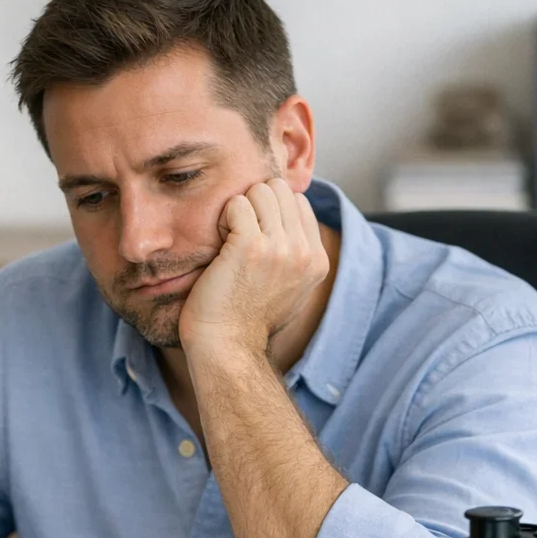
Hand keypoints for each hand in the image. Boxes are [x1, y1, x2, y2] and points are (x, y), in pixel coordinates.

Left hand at [178, 179, 328, 357]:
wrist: (225, 347)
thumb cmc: (244, 320)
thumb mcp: (289, 291)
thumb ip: (297, 258)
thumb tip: (292, 219)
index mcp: (317, 262)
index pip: (298, 203)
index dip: (270, 213)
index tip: (253, 240)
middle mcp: (304, 253)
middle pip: (280, 190)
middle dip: (255, 205)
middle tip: (237, 238)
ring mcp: (280, 248)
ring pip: (260, 191)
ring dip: (238, 210)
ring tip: (228, 242)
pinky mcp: (250, 245)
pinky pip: (237, 204)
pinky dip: (223, 218)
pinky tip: (219, 244)